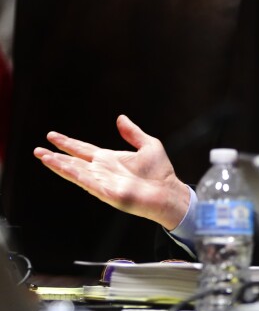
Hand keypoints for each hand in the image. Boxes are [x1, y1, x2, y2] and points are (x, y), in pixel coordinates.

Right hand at [33, 115, 191, 229]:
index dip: (68, 143)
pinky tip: (62, 167)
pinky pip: (87, 182)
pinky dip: (73, 174)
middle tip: (38, 149)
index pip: (83, 150)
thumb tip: (121, 118)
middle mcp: (103, 171)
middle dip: (56, 156)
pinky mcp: (107, 192)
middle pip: (74, 161)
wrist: (169, 192)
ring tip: (43, 156)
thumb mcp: (148, 145)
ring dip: (59, 165)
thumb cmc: (161, 172)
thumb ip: (133, 133)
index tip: (52, 136)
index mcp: (110, 159)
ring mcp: (103, 182)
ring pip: (76, 172)